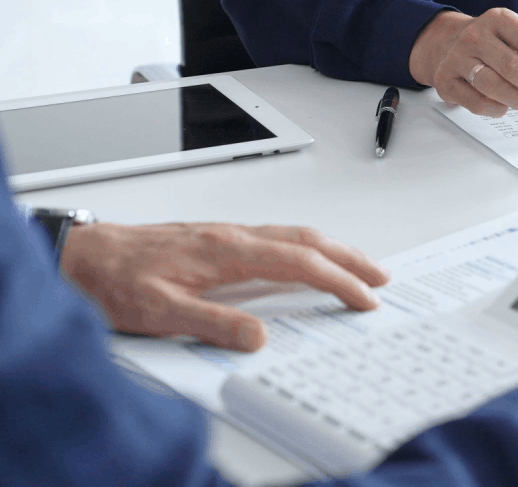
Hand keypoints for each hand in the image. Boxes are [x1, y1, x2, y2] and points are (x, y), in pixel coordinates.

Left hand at [60, 222, 391, 351]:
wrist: (84, 256)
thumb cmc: (115, 281)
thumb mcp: (158, 312)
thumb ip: (211, 323)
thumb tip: (258, 335)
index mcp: (227, 250)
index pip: (299, 263)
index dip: (337, 281)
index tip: (362, 298)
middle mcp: (233, 236)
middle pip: (308, 240)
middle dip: (350, 258)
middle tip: (380, 278)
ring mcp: (228, 234)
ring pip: (294, 234)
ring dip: (333, 249)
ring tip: (358, 266)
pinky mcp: (219, 238)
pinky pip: (278, 236)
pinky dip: (307, 246)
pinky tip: (308, 258)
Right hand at [409, 9, 517, 116]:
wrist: (446, 42)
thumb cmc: (492, 43)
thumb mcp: (516, 38)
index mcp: (499, 19)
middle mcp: (475, 36)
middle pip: (513, 67)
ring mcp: (457, 58)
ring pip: (494, 87)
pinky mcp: (445, 81)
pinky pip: (477, 103)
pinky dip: (497, 109)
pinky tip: (504, 105)